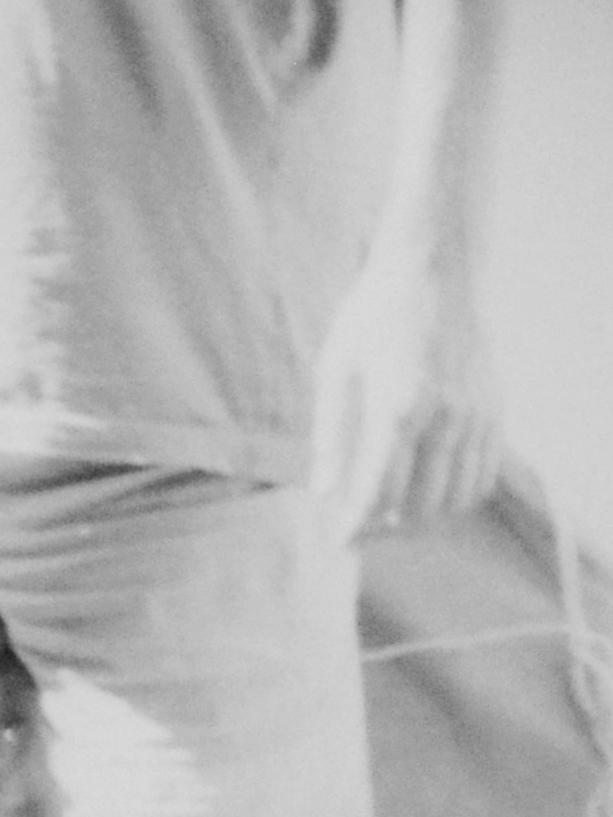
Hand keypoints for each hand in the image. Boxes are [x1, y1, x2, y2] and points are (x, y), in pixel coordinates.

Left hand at [311, 260, 498, 537]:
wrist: (433, 274)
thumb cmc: (372, 316)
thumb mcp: (335, 366)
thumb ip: (330, 431)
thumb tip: (322, 488)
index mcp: (396, 407)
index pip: (377, 490)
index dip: (356, 523)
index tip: (339, 542)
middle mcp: (443, 420)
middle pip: (420, 506)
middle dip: (387, 527)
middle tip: (359, 528)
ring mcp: (476, 419)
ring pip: (456, 499)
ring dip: (422, 518)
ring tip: (390, 515)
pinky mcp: (494, 414)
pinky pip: (482, 477)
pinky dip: (456, 497)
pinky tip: (429, 491)